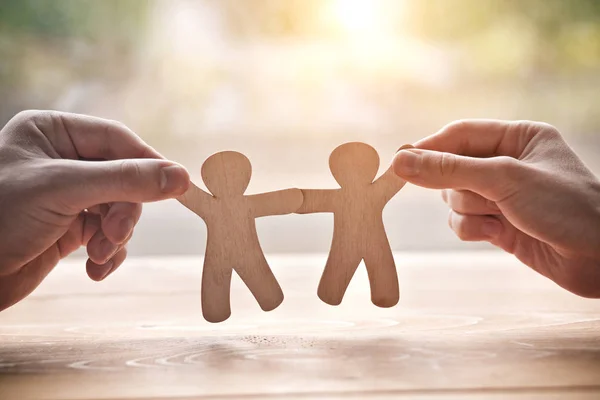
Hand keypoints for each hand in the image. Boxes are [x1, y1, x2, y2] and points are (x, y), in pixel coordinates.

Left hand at [0, 110, 189, 309]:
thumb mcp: (63, 190)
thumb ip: (125, 180)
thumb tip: (181, 177)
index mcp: (51, 133)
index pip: (117, 139)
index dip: (147, 163)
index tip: (176, 186)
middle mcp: (61, 161)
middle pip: (123, 178)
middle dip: (124, 210)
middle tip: (116, 235)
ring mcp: (65, 196)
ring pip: (118, 209)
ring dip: (116, 236)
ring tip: (99, 255)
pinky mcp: (66, 229)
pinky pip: (106, 235)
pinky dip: (109, 253)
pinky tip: (95, 269)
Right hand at [392, 120, 599, 296]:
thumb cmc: (565, 207)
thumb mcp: (504, 179)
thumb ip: (449, 170)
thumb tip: (400, 162)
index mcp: (518, 138)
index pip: (459, 135)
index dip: (430, 148)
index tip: (400, 163)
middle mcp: (509, 164)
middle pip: (452, 168)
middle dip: (457, 187)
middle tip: (475, 196)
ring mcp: (504, 196)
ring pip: (455, 198)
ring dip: (468, 211)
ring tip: (497, 218)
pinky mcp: (501, 225)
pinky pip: (465, 222)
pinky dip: (473, 229)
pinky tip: (497, 235)